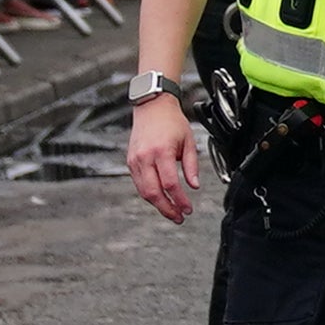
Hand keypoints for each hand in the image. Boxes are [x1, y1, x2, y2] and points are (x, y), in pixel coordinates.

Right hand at [126, 96, 202, 221]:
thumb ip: (191, 166)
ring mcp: (135, 160)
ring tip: (172, 211)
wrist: (152, 107)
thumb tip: (194, 186)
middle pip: (153, 192)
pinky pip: (139, 184)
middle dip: (166, 209)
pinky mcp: (131, 162)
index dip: (179, 200)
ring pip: (144, 191)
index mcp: (161, 151)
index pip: (170, 184)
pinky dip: (150, 194)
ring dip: (158, 204)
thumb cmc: (171, 121)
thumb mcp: (188, 141)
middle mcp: (145, 157)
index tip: (188, 208)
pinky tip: (161, 198)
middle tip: (179, 217)